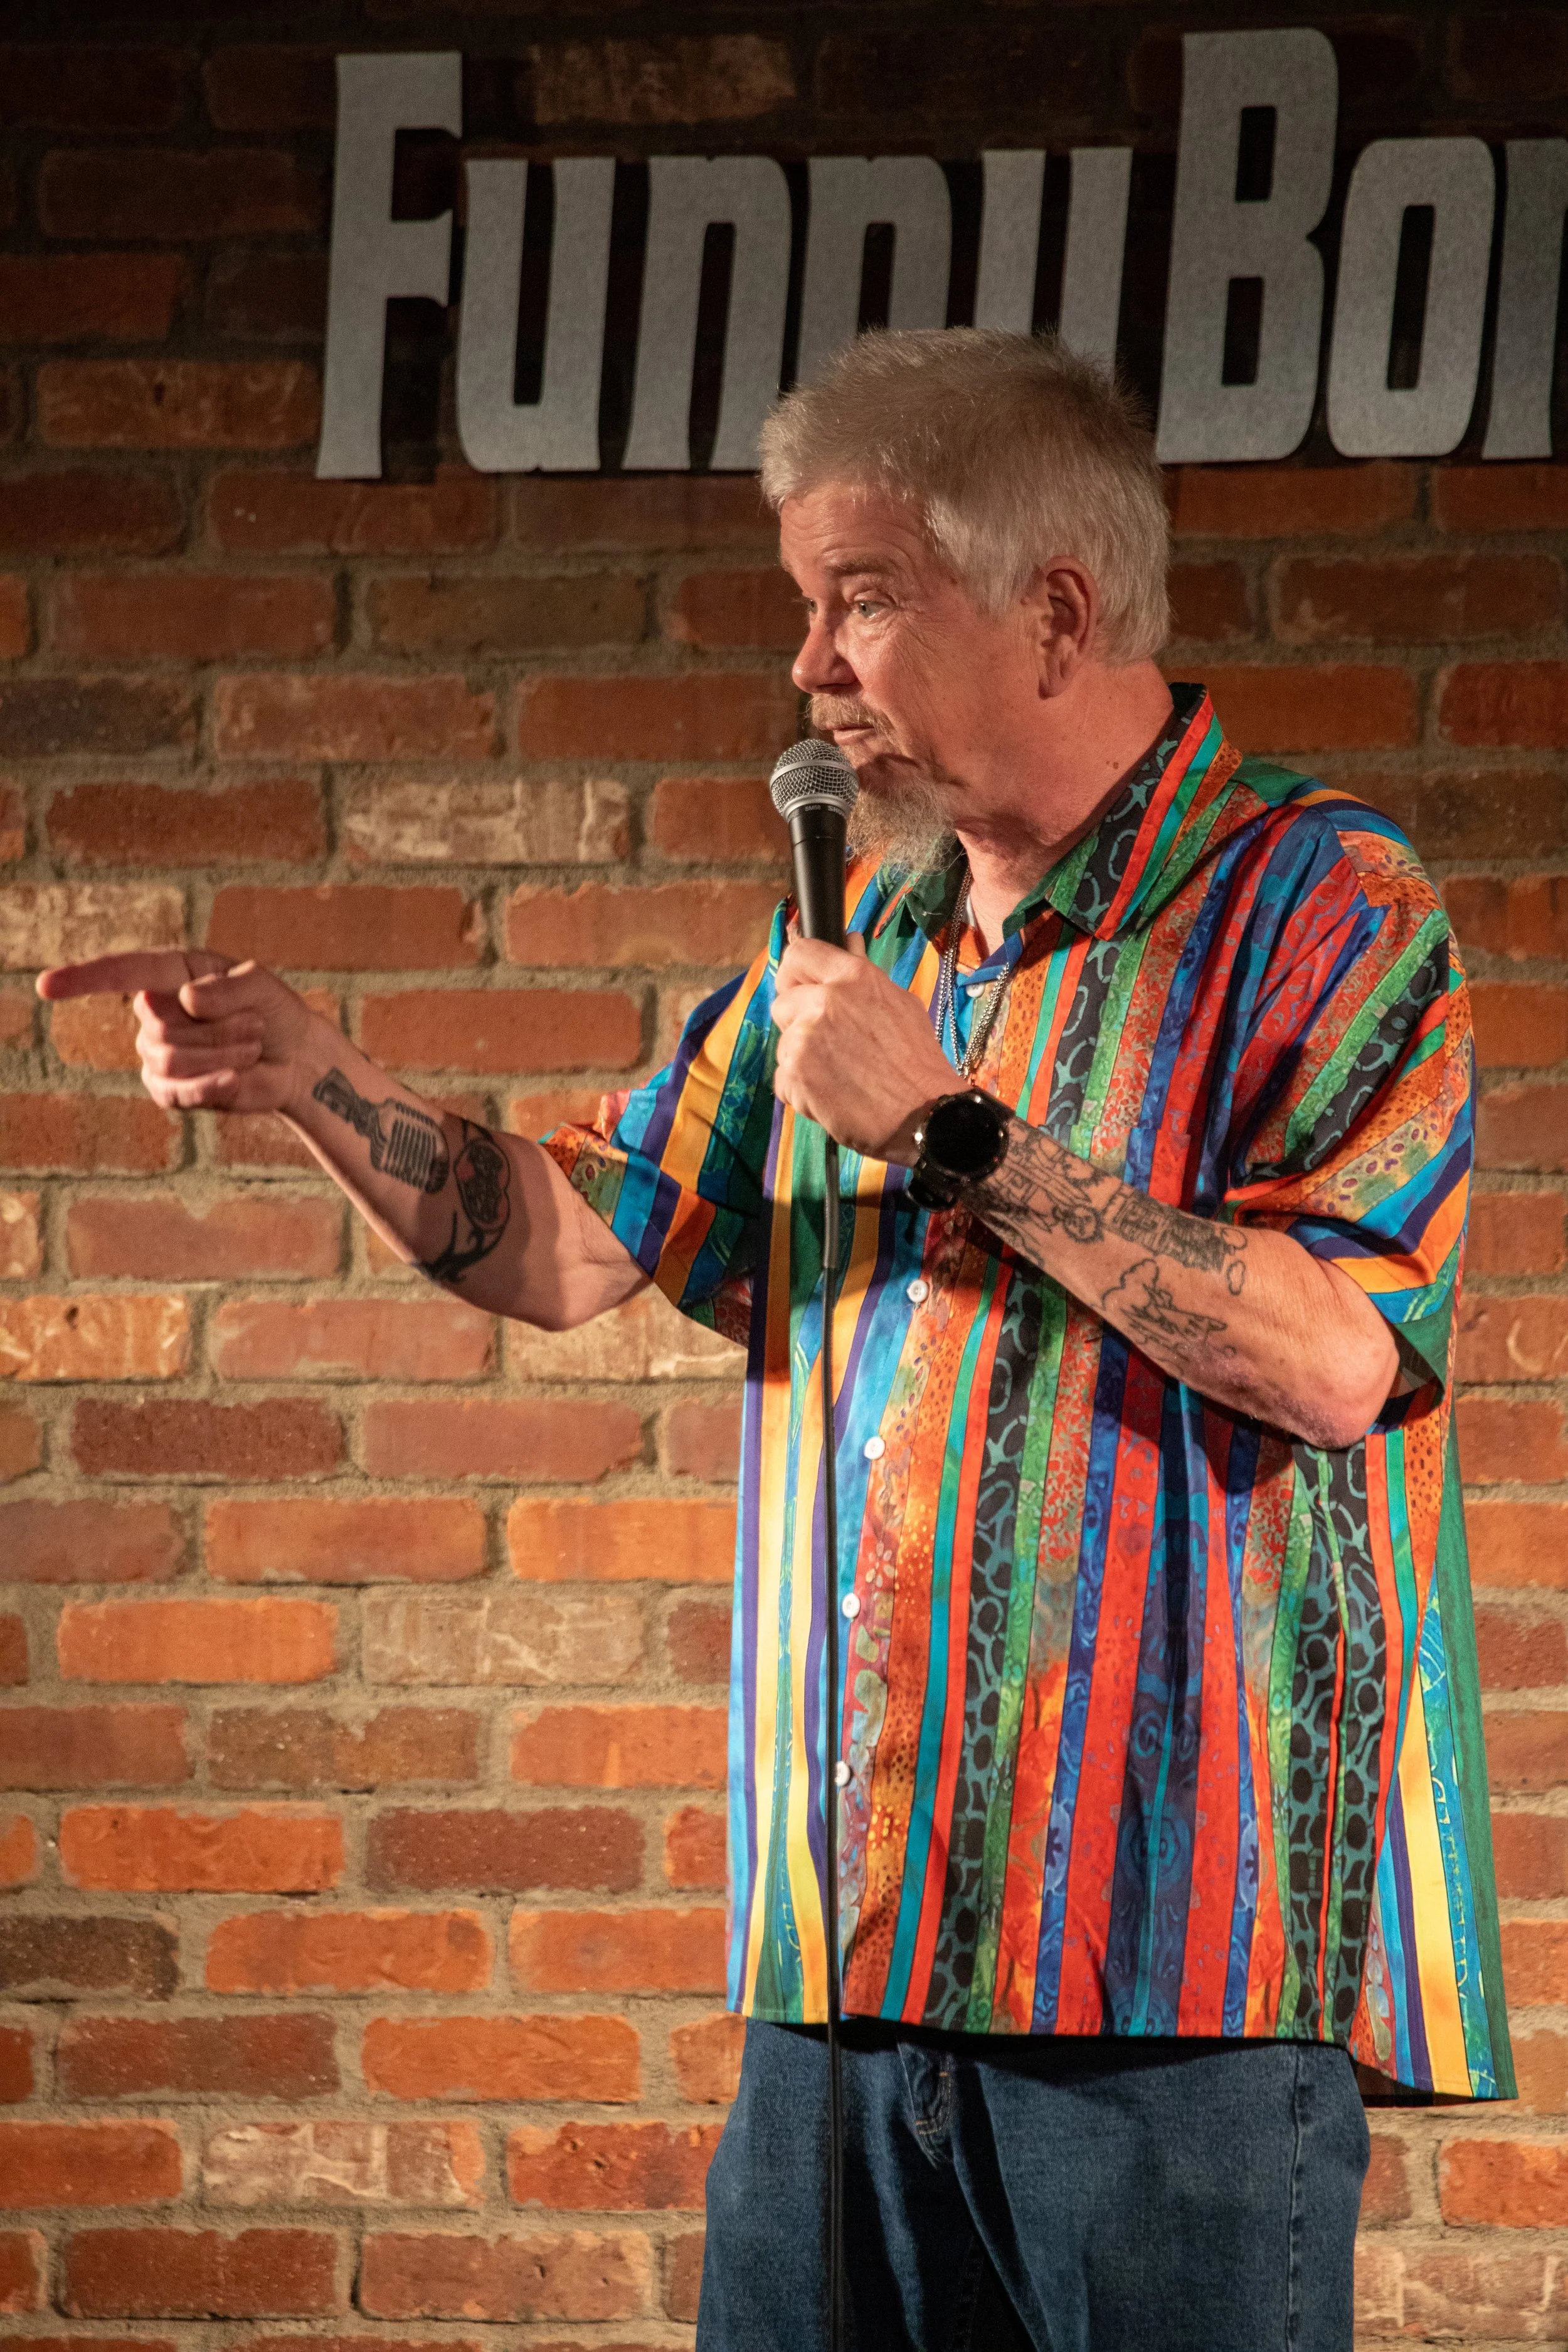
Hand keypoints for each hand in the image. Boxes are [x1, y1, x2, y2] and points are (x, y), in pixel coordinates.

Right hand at [36, 951, 317, 1116]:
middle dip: (218, 1030)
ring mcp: (157, 1053)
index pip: (119, 973)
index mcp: (169, 974)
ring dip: (224, 1053)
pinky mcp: (170, 1090)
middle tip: (254, 1026)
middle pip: (161, 1028)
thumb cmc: (274, 1011)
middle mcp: (154, 1012)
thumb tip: (183, 1001)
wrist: (295, 1057)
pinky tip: (235, 1078)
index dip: (82, 979)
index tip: (46, 986)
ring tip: (251, 1046)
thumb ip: (225, 988)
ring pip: (170, 1059)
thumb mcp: (259, 985)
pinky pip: (177, 1091)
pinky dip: (212, 1083)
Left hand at [770, 935, 956, 1160]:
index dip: (795, 974)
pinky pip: (783, 1079)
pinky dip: (802, 1091)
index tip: (799, 989)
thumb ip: (863, 974)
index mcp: (852, 978)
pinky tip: (832, 1096)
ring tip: (840, 1076)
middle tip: (831, 1046)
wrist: (925, 1114)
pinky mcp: (795, 1076)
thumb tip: (849, 939)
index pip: (799, 955)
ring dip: (802, 1061)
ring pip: (784, 1044)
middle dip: (799, 1023)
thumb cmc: (917, 1061)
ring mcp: (805, 1039)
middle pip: (783, 1003)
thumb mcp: (898, 1004)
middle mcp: (824, 1002)